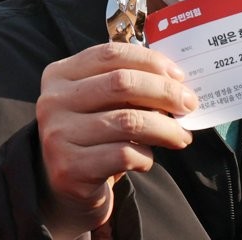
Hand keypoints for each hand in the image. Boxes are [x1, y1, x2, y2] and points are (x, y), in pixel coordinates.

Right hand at [36, 42, 196, 236]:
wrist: (66, 187)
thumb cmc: (95, 134)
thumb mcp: (103, 102)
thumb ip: (130, 85)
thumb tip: (178, 82)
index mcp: (60, 74)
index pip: (111, 54)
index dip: (151, 61)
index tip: (179, 76)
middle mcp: (52, 102)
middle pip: (122, 83)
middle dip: (165, 92)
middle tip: (189, 104)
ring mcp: (57, 136)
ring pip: (128, 121)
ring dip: (165, 128)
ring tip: (182, 136)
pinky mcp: (68, 169)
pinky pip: (123, 155)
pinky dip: (146, 156)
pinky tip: (148, 158)